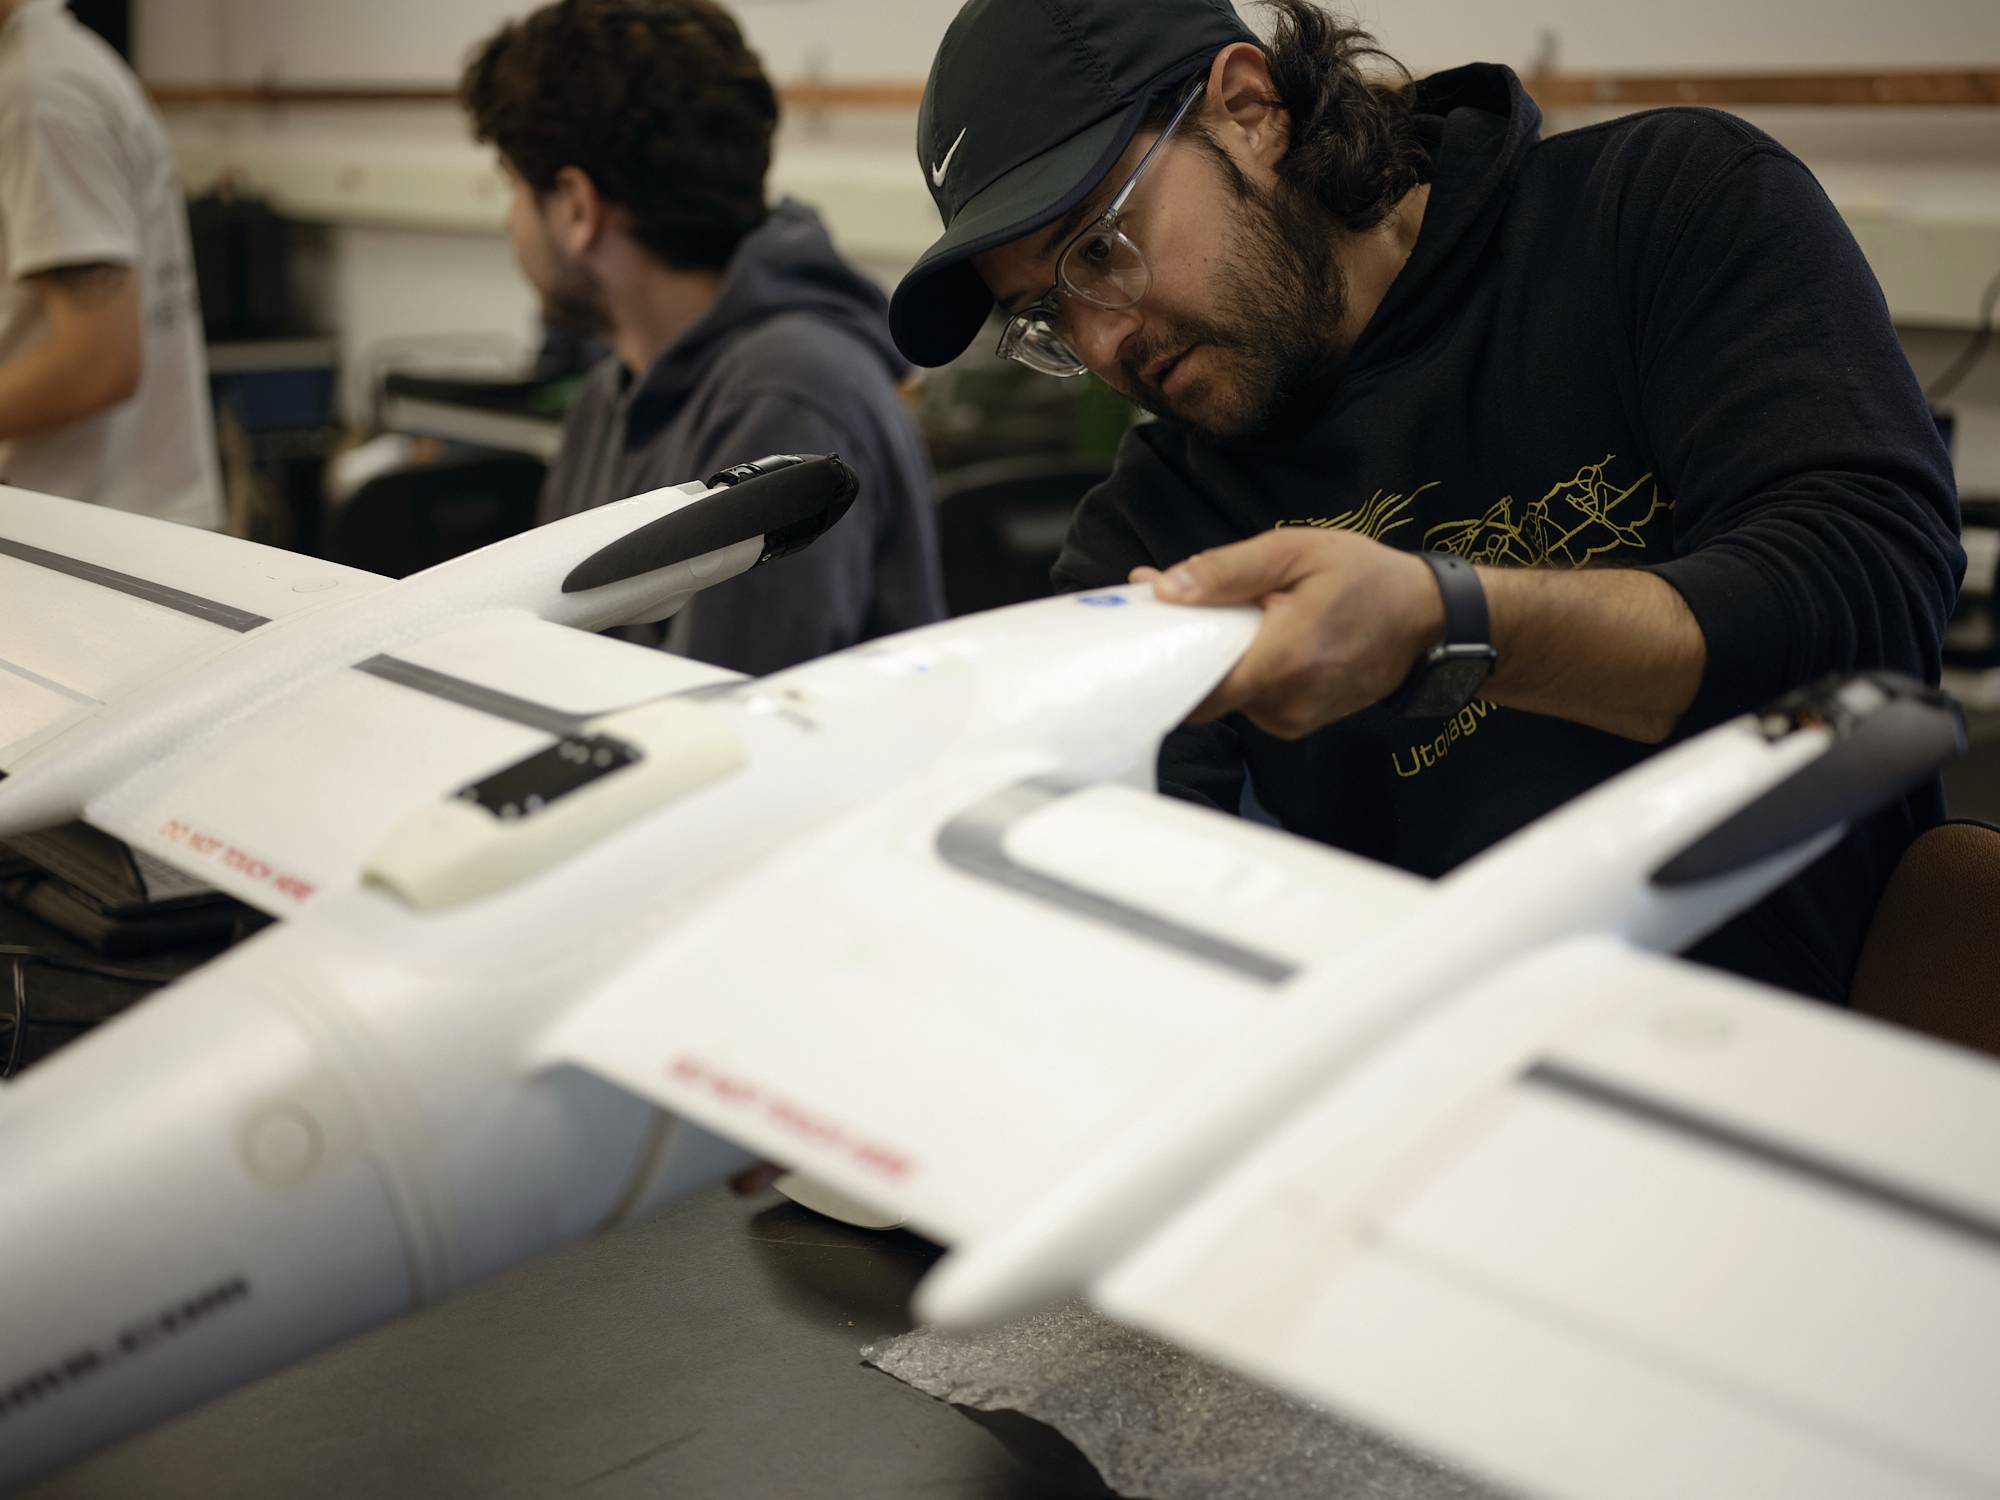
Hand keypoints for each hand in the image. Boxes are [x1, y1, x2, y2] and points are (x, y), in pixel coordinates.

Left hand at [1133, 529, 1444, 737]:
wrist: (1430, 621)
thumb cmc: (1366, 578)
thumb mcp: (1296, 551)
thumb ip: (1226, 571)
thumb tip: (1163, 589)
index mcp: (1283, 659)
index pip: (1197, 689)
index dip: (1163, 662)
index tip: (1142, 631)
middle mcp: (1285, 703)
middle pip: (1207, 690)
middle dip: (1188, 650)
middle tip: (1178, 604)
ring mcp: (1292, 720)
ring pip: (1228, 696)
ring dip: (1220, 658)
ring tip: (1241, 616)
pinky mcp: (1297, 724)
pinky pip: (1250, 701)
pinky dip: (1244, 671)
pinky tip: (1262, 639)